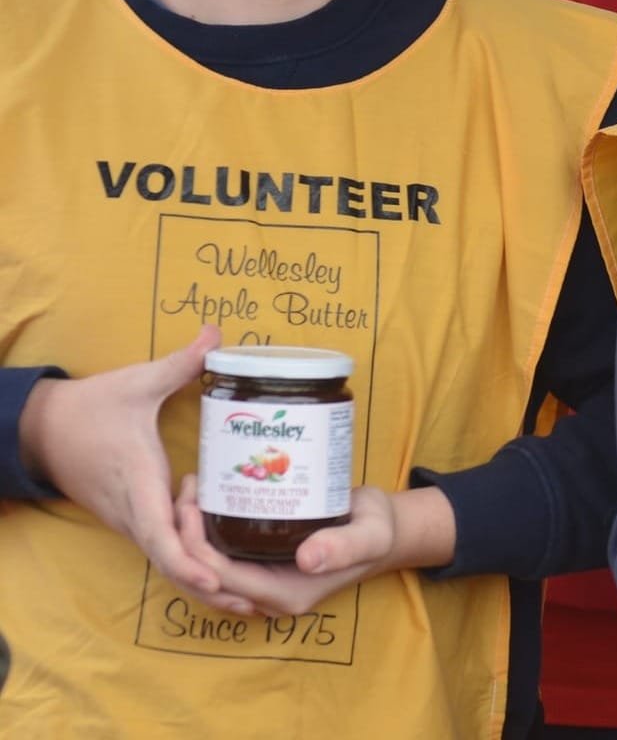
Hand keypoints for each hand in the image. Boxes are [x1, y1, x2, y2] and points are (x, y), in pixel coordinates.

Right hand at [18, 325, 228, 600]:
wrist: (41, 428)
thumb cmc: (92, 406)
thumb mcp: (137, 383)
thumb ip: (181, 363)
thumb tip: (218, 334)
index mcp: (136, 482)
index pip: (160, 535)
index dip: (187, 560)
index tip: (216, 578)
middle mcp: (132, 511)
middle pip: (170, 562)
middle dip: (209, 585)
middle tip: (255, 600)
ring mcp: (129, 520)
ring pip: (166, 561)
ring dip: (201, 582)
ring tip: (249, 600)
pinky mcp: (131, 519)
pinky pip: (161, 551)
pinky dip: (189, 567)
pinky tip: (222, 573)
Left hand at [172, 480, 453, 617]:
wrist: (388, 532)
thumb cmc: (379, 531)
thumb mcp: (370, 535)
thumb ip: (343, 547)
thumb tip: (308, 559)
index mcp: (286, 595)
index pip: (221, 578)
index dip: (195, 547)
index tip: (191, 503)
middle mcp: (267, 596)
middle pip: (206, 576)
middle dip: (184, 537)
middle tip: (188, 487)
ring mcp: (263, 582)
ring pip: (207, 568)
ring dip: (190, 533)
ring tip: (193, 488)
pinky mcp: (262, 565)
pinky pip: (221, 556)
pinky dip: (206, 531)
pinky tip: (208, 498)